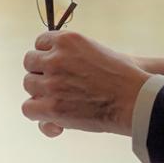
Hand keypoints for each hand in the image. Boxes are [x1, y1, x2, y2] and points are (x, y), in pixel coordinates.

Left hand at [21, 31, 152, 137]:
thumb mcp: (96, 50)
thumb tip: (51, 62)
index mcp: (67, 40)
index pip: (40, 43)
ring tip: (60, 102)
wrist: (135, 99)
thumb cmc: (122, 77)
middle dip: (41, 73)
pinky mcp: (52, 106)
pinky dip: (39, 116)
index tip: (55, 66)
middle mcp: (56, 58)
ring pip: (28, 84)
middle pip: (30, 62)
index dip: (46, 56)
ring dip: (40, 94)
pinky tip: (56, 123)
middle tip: (57, 85)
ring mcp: (52, 82)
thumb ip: (72, 53)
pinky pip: (28, 108)